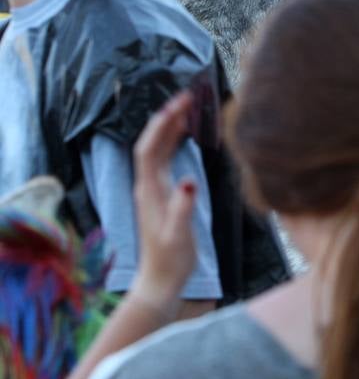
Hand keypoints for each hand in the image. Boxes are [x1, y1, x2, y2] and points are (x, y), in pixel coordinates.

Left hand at [127, 93, 198, 313]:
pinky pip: (165, 160)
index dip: (161, 125)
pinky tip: (186, 135)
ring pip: (158, 150)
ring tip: (188, 108)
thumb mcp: (179, 236)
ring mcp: (153, 190)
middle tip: (187, 97)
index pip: (149, 149)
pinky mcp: (162, 195)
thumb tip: (191, 181)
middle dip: (167, 118)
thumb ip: (183, 209)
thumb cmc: (171, 261)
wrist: (160, 281)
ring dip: (170, 127)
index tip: (178, 105)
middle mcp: (148, 187)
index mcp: (150, 192)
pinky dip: (174, 143)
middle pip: (152, 144)